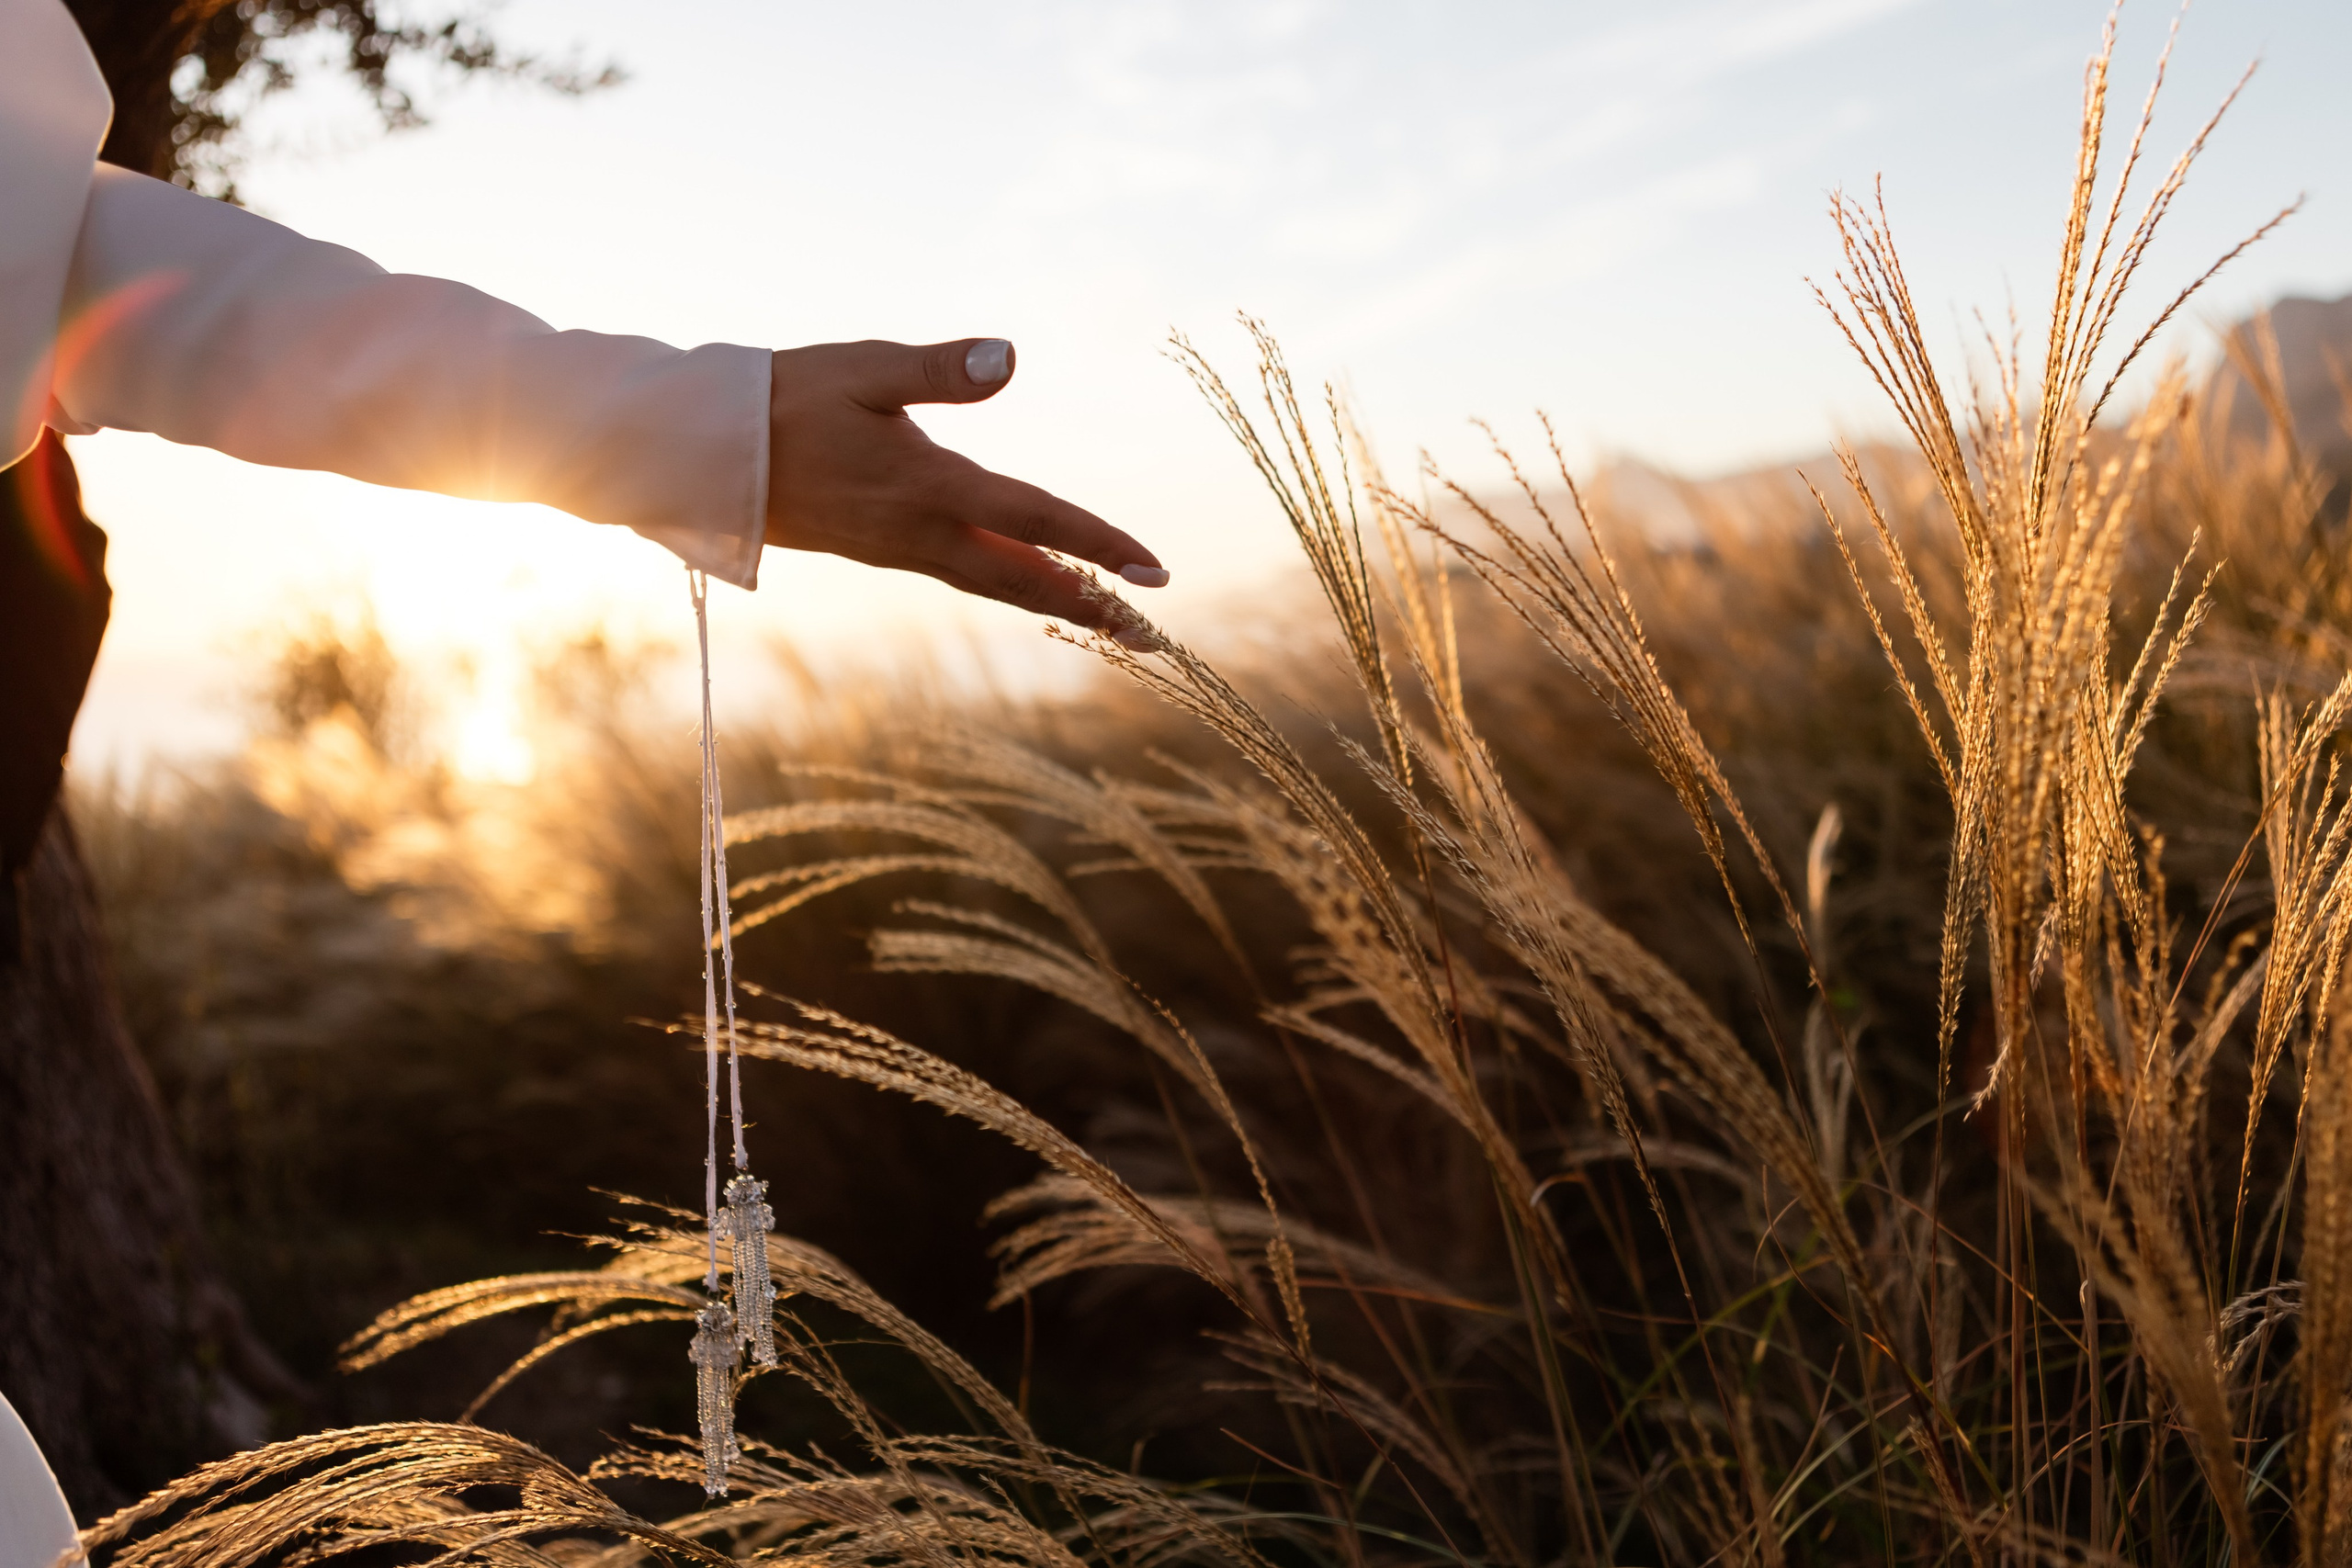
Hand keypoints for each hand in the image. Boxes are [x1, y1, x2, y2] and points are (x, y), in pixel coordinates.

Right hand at [763, 338, 1166, 627]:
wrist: (706, 454)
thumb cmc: (790, 398)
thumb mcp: (866, 367)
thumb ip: (941, 368)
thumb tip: (1010, 358)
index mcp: (929, 486)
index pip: (1034, 519)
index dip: (1098, 543)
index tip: (1155, 570)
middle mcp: (922, 532)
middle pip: (1024, 580)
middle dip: (1093, 607)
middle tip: (1154, 639)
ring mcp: (901, 550)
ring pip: (995, 584)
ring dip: (1056, 602)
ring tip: (1111, 619)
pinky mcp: (882, 550)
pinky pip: (964, 575)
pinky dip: (1010, 585)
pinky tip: (1030, 581)